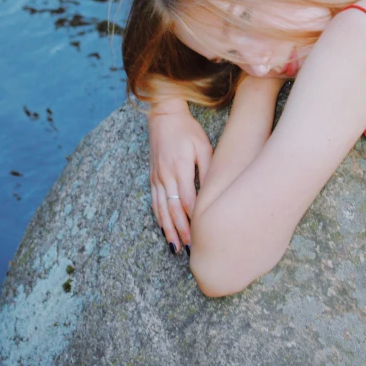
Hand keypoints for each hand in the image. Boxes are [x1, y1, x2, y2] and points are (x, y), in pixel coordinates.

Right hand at [148, 101, 212, 253]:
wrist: (163, 115)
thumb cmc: (187, 130)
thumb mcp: (202, 146)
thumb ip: (207, 169)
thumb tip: (212, 193)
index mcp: (180, 167)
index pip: (187, 200)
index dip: (194, 220)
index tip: (203, 235)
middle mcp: (165, 175)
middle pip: (173, 210)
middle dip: (182, 231)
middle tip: (192, 250)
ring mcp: (157, 177)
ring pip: (161, 209)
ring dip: (169, 230)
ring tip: (177, 249)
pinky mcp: (153, 177)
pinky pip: (155, 202)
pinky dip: (159, 218)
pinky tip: (164, 230)